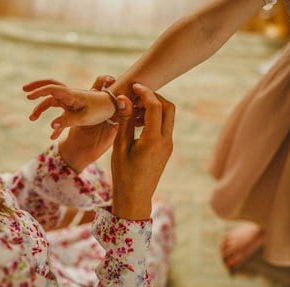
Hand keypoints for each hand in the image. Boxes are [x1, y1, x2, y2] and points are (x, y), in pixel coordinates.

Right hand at [23, 78, 118, 139]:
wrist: (114, 108)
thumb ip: (67, 121)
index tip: (29, 96)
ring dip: (41, 108)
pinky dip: (56, 124)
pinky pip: (61, 113)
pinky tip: (53, 137)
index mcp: (72, 95)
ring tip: (31, 118)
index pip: (52, 89)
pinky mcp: (74, 108)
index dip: (39, 91)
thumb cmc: (101, 111)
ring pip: (52, 101)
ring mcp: (71, 101)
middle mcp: (70, 95)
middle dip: (37, 87)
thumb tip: (51, 125)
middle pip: (50, 88)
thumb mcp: (85, 118)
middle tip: (24, 90)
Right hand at [110, 83, 175, 219]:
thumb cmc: (123, 174)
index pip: (156, 106)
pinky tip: (138, 119)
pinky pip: (165, 126)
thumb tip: (125, 98)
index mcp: (154, 140)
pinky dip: (155, 117)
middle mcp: (166, 141)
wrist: (135, 198)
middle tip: (137, 94)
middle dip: (155, 96)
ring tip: (135, 106)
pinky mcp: (167, 148)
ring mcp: (169, 145)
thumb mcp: (120, 147)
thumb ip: (125, 121)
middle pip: (169, 108)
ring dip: (156, 106)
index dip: (146, 92)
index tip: (134, 85)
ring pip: (169, 116)